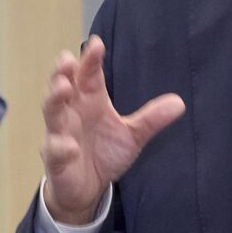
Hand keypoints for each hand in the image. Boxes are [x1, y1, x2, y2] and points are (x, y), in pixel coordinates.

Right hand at [41, 36, 185, 224]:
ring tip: (63, 88)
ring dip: (54, 99)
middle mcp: (71, 113)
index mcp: (89, 101)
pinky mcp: (56, 160)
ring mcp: (60, 134)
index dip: (91, 60)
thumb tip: (179, 102)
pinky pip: (54, 151)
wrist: (88, 188)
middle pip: (61, 87)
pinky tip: (70, 147)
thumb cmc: (104, 152)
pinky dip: (60, 147)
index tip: (97, 44)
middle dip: (62, 73)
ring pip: (51, 113)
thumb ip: (151, 119)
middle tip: (67, 60)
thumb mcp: (132, 135)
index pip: (88, 75)